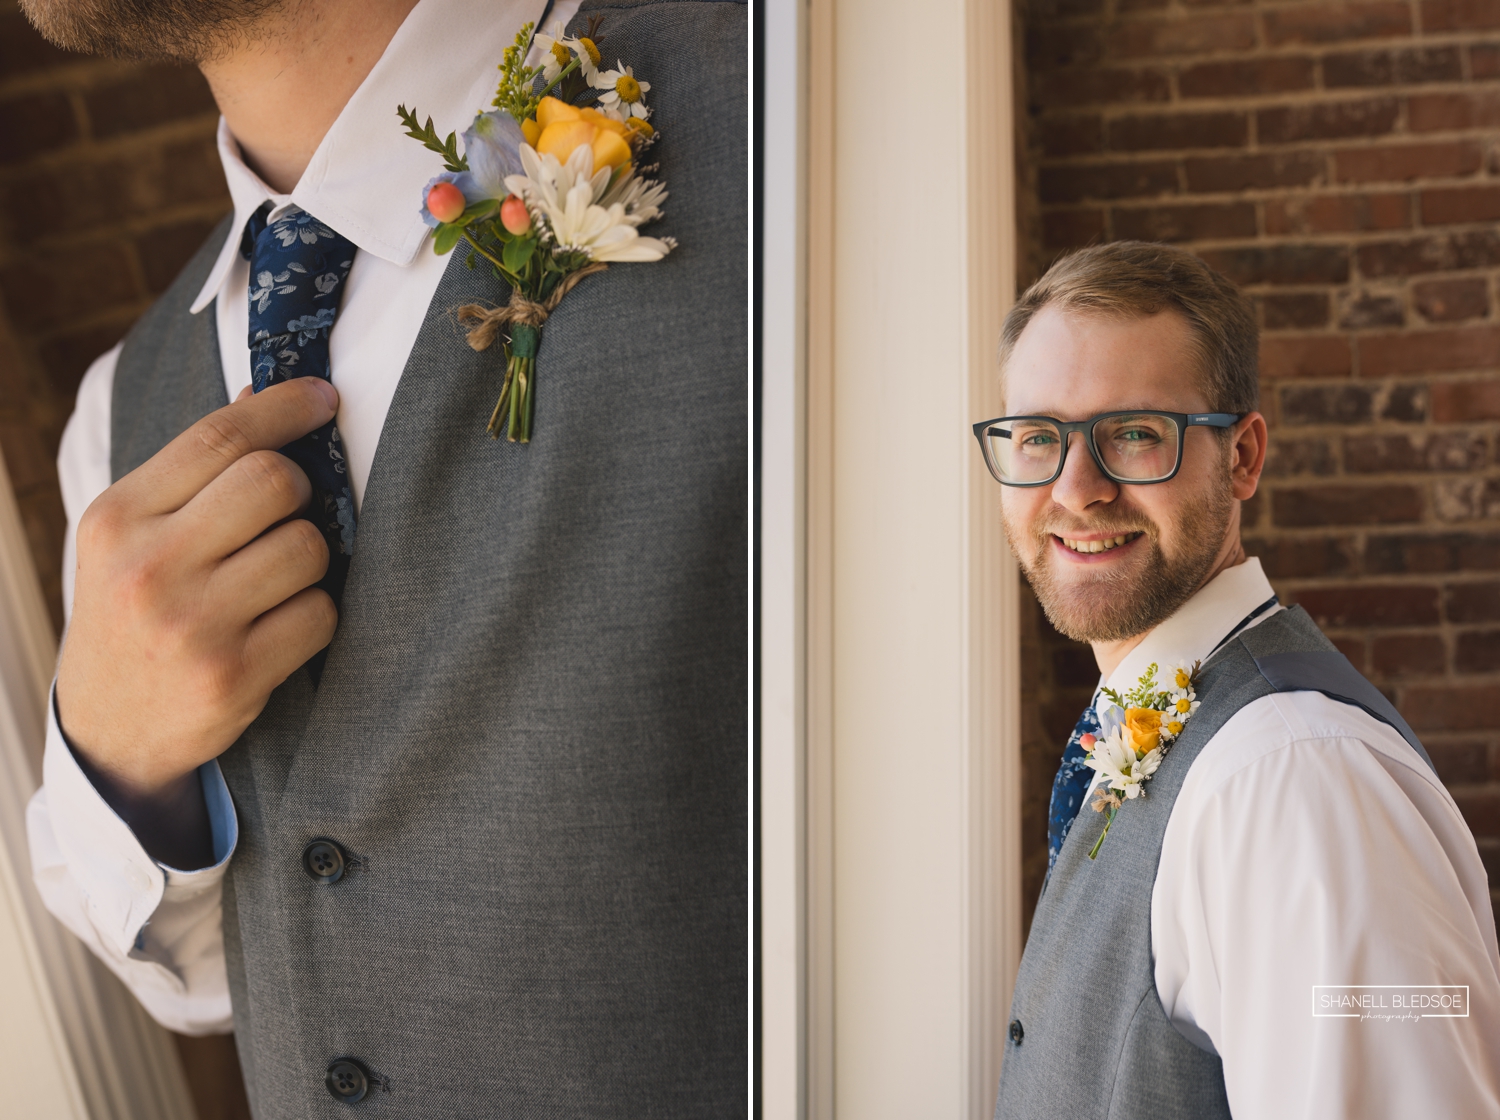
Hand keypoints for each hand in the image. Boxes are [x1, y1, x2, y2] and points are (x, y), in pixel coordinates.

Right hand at [56, 378, 340, 864]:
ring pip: (306, 548)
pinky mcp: (233, 674)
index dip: (283, 408)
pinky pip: (320, 613)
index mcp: (118, 518)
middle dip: (299, 489)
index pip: (218, 438)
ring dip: (309, 560)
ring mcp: (191, 624)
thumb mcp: (134, 537)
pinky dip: (315, 614)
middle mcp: (148, 567)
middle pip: (272, 482)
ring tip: (273, 582)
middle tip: (285, 514)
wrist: (110, 729)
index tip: (322, 397)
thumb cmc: (134, 613)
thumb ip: (194, 472)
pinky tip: (280, 627)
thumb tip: (264, 393)